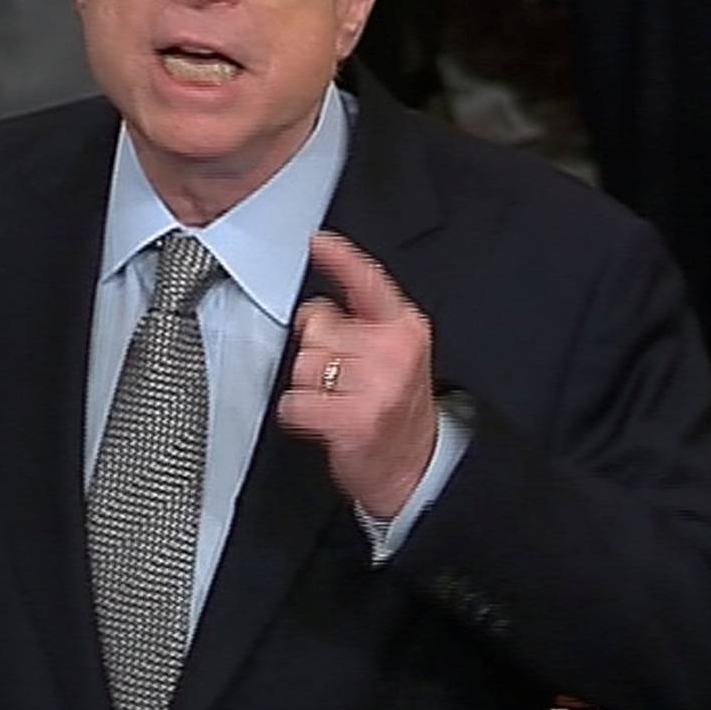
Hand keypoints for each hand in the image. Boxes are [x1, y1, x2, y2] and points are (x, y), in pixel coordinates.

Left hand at [277, 230, 436, 520]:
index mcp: (404, 329)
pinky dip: (300, 415)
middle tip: (342, 379)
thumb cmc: (394, 409)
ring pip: (303, 366)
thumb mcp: (392, 355)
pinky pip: (295, 403)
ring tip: (337, 401)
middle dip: (317, 352)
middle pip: (316, 327)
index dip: (341, 259)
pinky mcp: (354, 420)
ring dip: (309, 387)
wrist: (415, 467)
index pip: (369, 283)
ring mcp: (376, 386)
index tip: (319, 242)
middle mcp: (393, 352)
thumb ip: (359, 324)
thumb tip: (313, 310)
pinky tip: (325, 421)